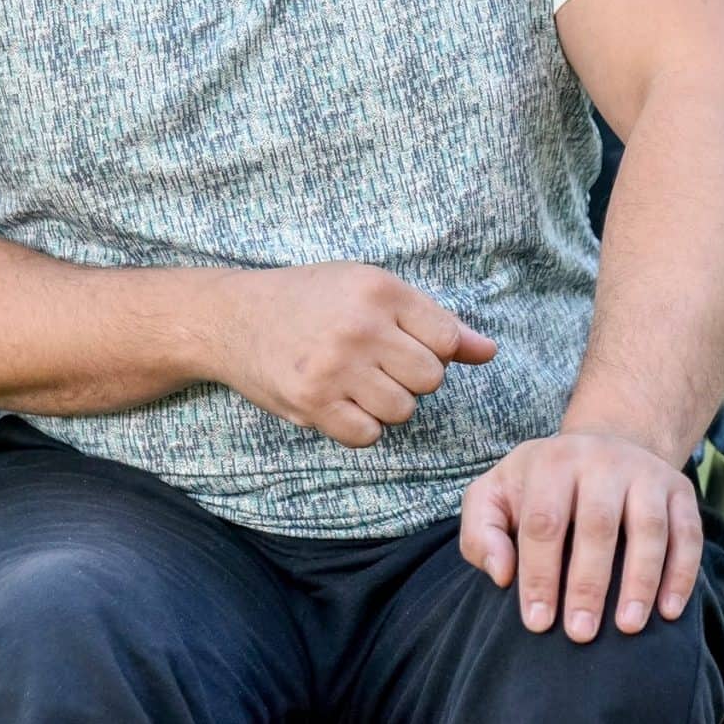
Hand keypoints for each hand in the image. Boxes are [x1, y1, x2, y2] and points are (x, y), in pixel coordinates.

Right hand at [207, 263, 497, 447]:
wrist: (234, 317)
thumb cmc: (310, 299)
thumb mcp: (370, 289)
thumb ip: (432, 319)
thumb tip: (489, 350)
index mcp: (379, 289)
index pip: (447, 338)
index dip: (435, 348)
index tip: (405, 343)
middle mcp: (360, 327)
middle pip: (430, 378)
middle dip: (411, 376)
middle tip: (376, 362)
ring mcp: (335, 367)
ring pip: (403, 410)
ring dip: (387, 403)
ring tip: (357, 381)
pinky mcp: (312, 403)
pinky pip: (368, 434)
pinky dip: (360, 425)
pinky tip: (340, 401)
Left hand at [459, 428, 703, 640]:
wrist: (602, 446)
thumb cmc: (541, 487)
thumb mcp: (496, 495)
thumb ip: (482, 532)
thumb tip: (502, 574)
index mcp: (551, 462)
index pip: (543, 522)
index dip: (539, 574)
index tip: (538, 621)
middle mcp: (601, 460)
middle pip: (596, 525)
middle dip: (587, 584)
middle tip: (580, 632)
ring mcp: (645, 472)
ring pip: (648, 529)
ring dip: (640, 581)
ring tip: (628, 626)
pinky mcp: (679, 489)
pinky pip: (687, 533)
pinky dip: (681, 574)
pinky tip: (667, 610)